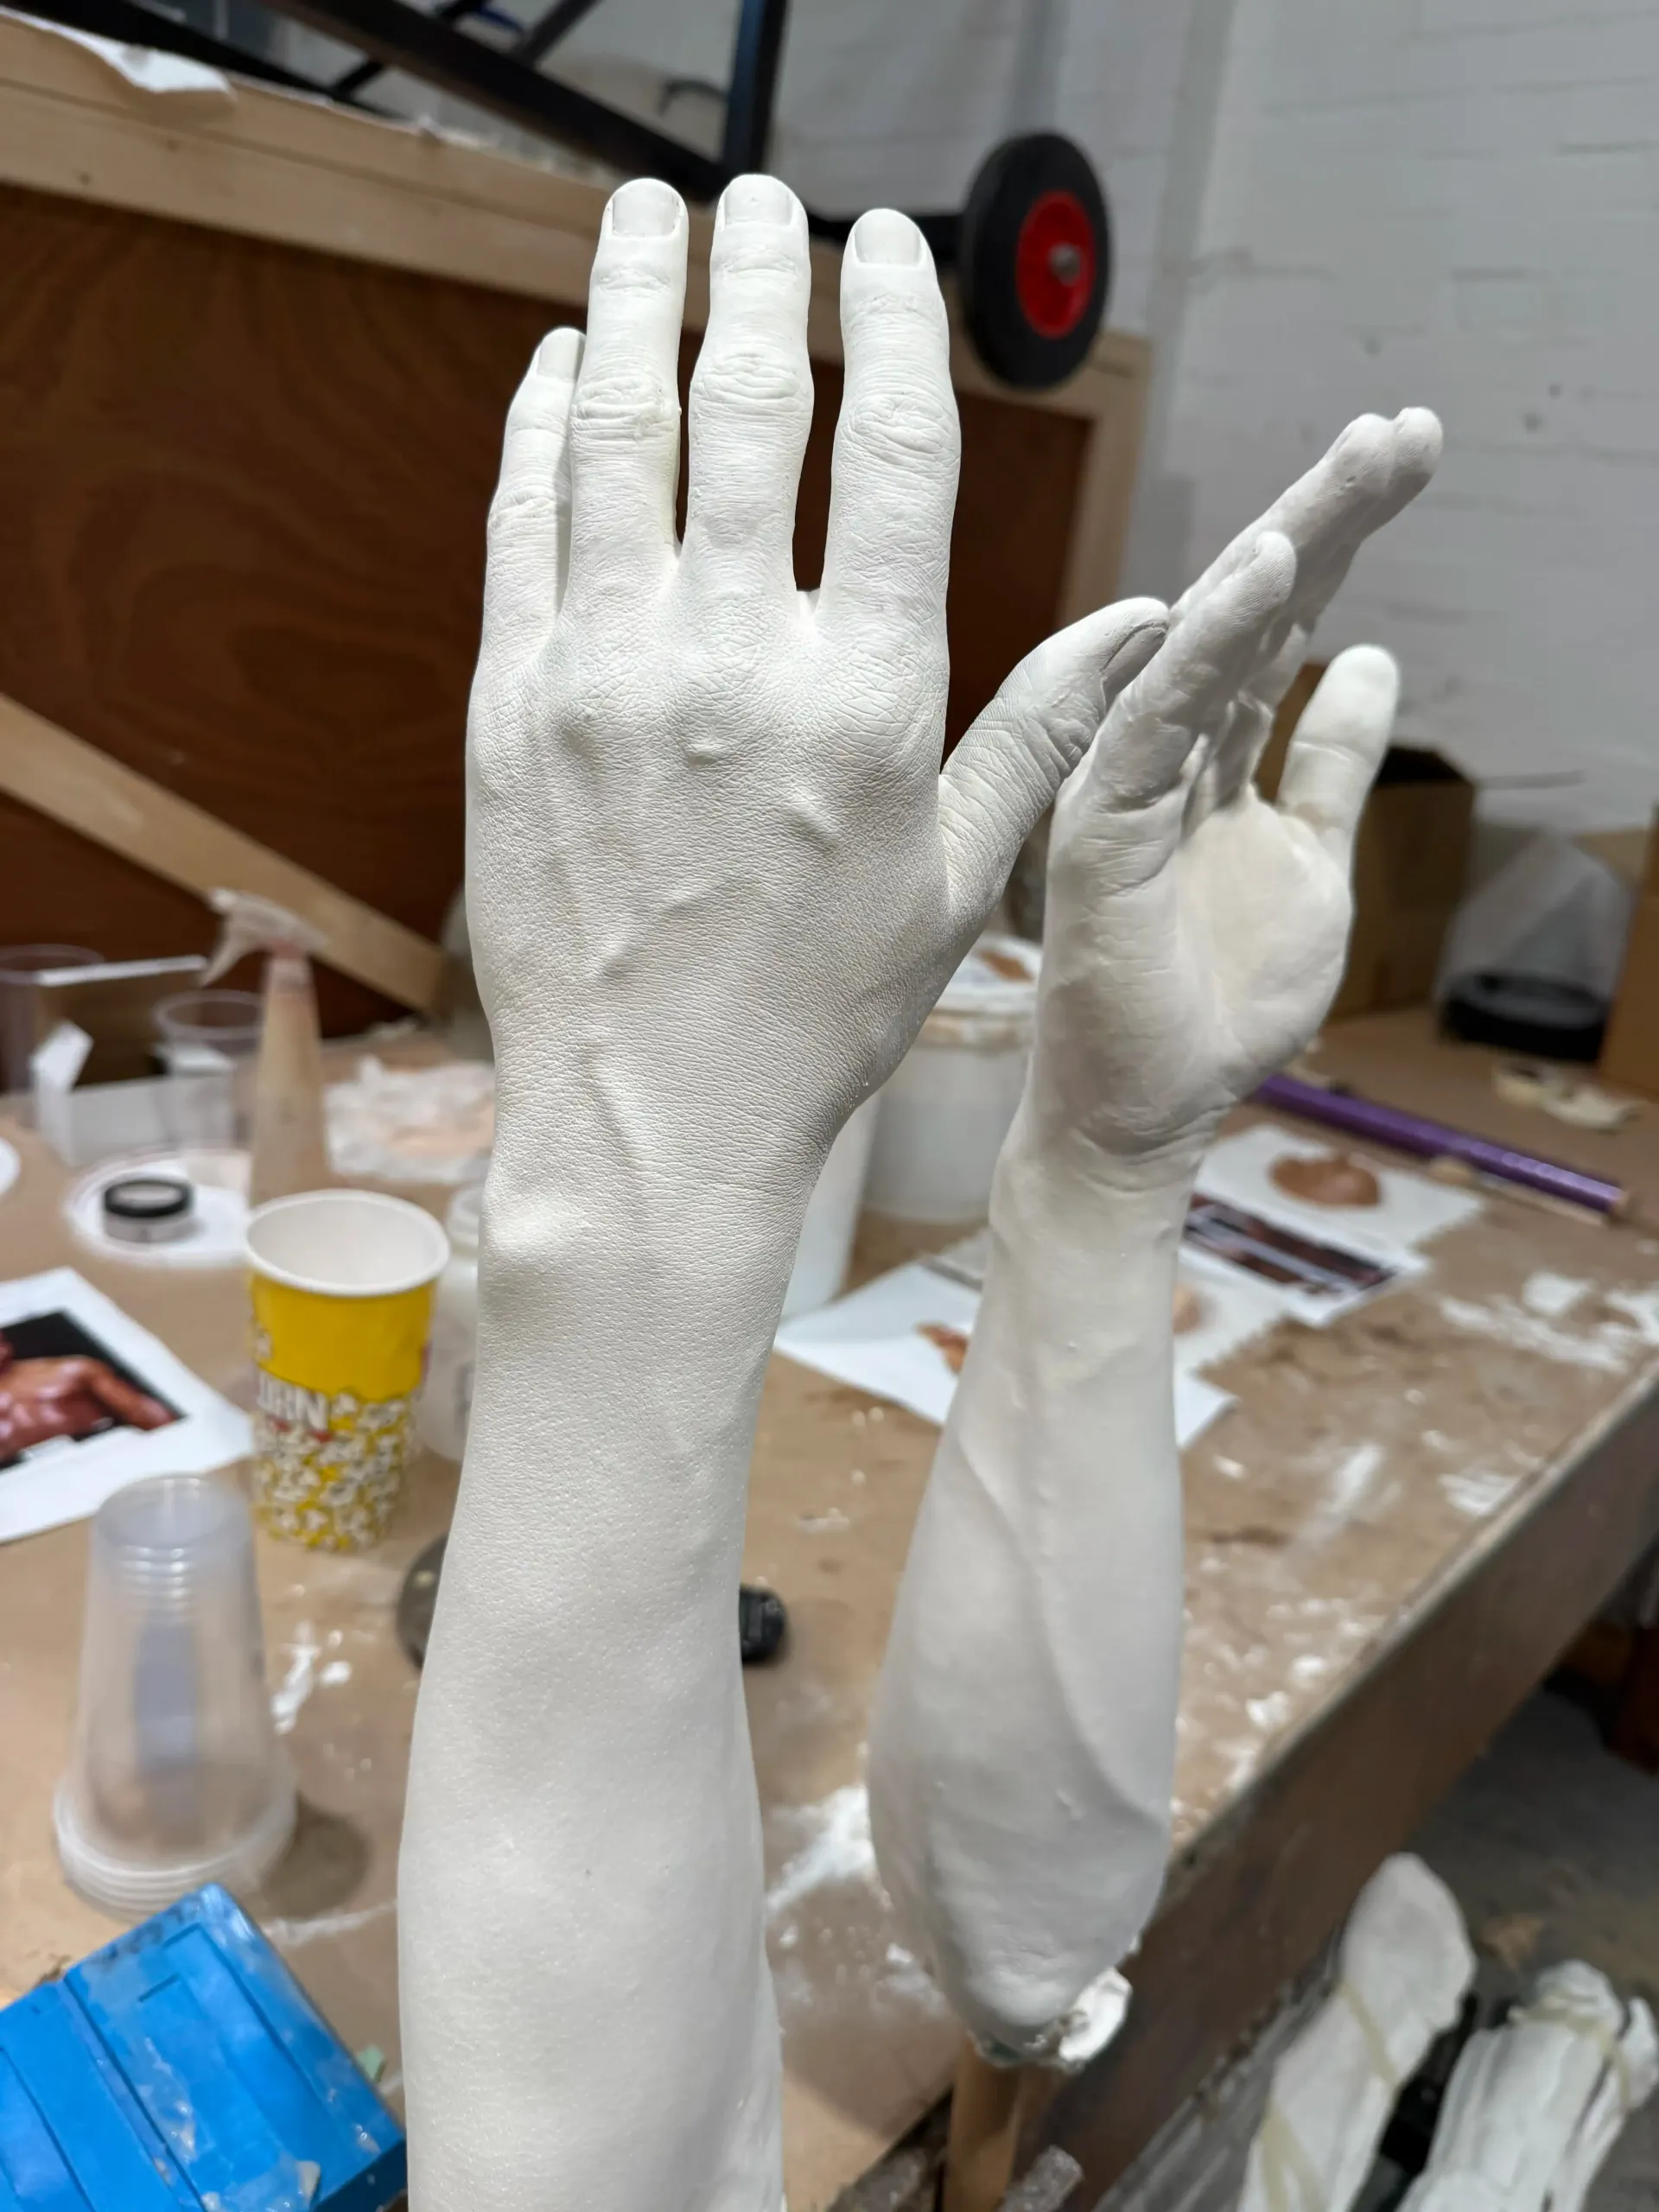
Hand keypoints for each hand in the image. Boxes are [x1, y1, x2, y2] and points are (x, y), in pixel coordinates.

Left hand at [466, 172, 1165, 1201]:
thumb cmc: (819, 1011)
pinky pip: (518, 520)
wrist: (650, 1114)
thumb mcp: (958, 878)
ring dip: (629, 302)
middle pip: (745, 403)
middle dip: (757, 272)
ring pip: (615, 431)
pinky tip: (555, 365)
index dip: (892, 319)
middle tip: (759, 196)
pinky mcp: (508, 702)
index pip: (885, 445)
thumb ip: (1042, 726)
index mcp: (866, 693)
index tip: (888, 245)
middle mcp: (731, 657)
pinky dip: (536, 425)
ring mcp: (604, 671)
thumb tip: (1149, 618)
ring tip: (644, 218)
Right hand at [1029, 411, 1440, 1167]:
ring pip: (1210, 639)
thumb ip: (1327, 765)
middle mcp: (1166, 748)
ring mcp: (1127, 779)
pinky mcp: (1102, 824)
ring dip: (1288, 542)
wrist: (1146, 1109)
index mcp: (1211, 754)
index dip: (1345, 540)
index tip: (1410, 454)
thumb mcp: (1311, 865)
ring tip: (1362, 459)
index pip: (1282, 624)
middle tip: (1405, 427)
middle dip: (1332, 513)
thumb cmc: (1215, 1001)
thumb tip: (1370, 656)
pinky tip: (1267, 567)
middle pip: (1254, 608)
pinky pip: (1158, 719)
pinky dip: (1208, 643)